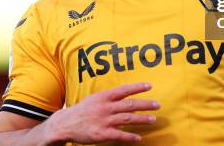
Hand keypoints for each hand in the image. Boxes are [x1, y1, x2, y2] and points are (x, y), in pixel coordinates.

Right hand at [44, 82, 159, 143]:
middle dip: (145, 105)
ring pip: (127, 119)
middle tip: (157, 105)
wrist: (66, 124)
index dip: (137, 87)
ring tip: (153, 119)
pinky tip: (138, 138)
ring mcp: (104, 120)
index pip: (124, 90)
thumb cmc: (83, 110)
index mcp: (104, 96)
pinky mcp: (102, 134)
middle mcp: (106, 107)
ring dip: (142, 119)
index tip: (149, 86)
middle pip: (129, 104)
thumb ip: (109, 97)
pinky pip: (119, 135)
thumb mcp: (95, 98)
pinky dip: (130, 136)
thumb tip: (125, 94)